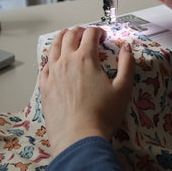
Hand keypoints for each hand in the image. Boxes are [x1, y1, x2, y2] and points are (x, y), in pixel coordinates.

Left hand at [39, 26, 134, 156]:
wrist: (79, 139)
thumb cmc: (103, 115)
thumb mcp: (123, 88)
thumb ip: (127, 64)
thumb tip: (127, 48)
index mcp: (85, 59)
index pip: (90, 34)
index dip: (98, 31)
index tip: (103, 36)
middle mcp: (66, 62)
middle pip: (69, 35)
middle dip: (79, 31)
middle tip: (86, 35)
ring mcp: (52, 74)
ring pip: (54, 47)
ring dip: (62, 38)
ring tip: (68, 38)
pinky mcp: (44, 87)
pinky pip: (44, 65)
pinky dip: (51, 58)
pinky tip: (54, 62)